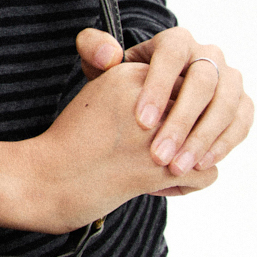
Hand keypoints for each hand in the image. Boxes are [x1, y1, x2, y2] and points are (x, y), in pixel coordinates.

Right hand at [0, 47, 217, 233]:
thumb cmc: (73, 141)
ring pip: (208, 140)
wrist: (47, 178)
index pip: (184, 81)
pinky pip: (207, 173)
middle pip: (200, 109)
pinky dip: (191, 183)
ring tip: (167, 165)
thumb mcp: (100, 93)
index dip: (180, 106)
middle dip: (191, 131)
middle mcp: (147, 97)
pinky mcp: (162, 168)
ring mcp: (157, 134)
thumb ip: (142, 87)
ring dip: (193, 155)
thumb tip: (185, 93)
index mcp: (131, 73)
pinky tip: (164, 183)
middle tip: (168, 148)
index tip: (160, 125)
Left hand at [97, 25, 253, 182]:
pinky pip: (241, 121)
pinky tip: (200, 165)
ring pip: (226, 103)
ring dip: (203, 138)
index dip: (159, 88)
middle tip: (158, 155)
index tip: (141, 122)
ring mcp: (229, 78)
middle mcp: (208, 55)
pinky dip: (224, 143)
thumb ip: (95, 52)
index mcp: (176, 42)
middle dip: (181, 121)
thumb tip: (109, 55)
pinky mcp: (242, 103)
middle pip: (203, 82)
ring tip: (177, 167)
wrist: (154, 106)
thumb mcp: (105, 70)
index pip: (171, 56)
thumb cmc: (126, 88)